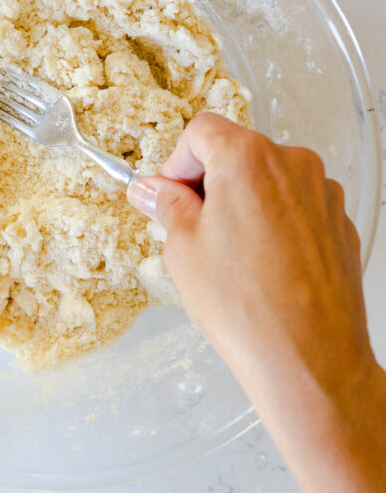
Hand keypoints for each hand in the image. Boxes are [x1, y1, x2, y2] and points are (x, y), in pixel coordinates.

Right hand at [127, 113, 385, 492]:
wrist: (310, 361)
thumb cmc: (248, 308)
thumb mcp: (183, 249)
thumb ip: (167, 206)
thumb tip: (152, 191)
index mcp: (247, 158)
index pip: (202, 131)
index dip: (177, 162)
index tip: (170, 193)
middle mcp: (292, 164)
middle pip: (238, 152)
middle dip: (211, 183)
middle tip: (192, 227)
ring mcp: (322, 194)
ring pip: (269, 181)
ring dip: (245, 204)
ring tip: (231, 256)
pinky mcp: (339, 224)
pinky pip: (297, 208)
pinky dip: (276, 225)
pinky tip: (263, 267)